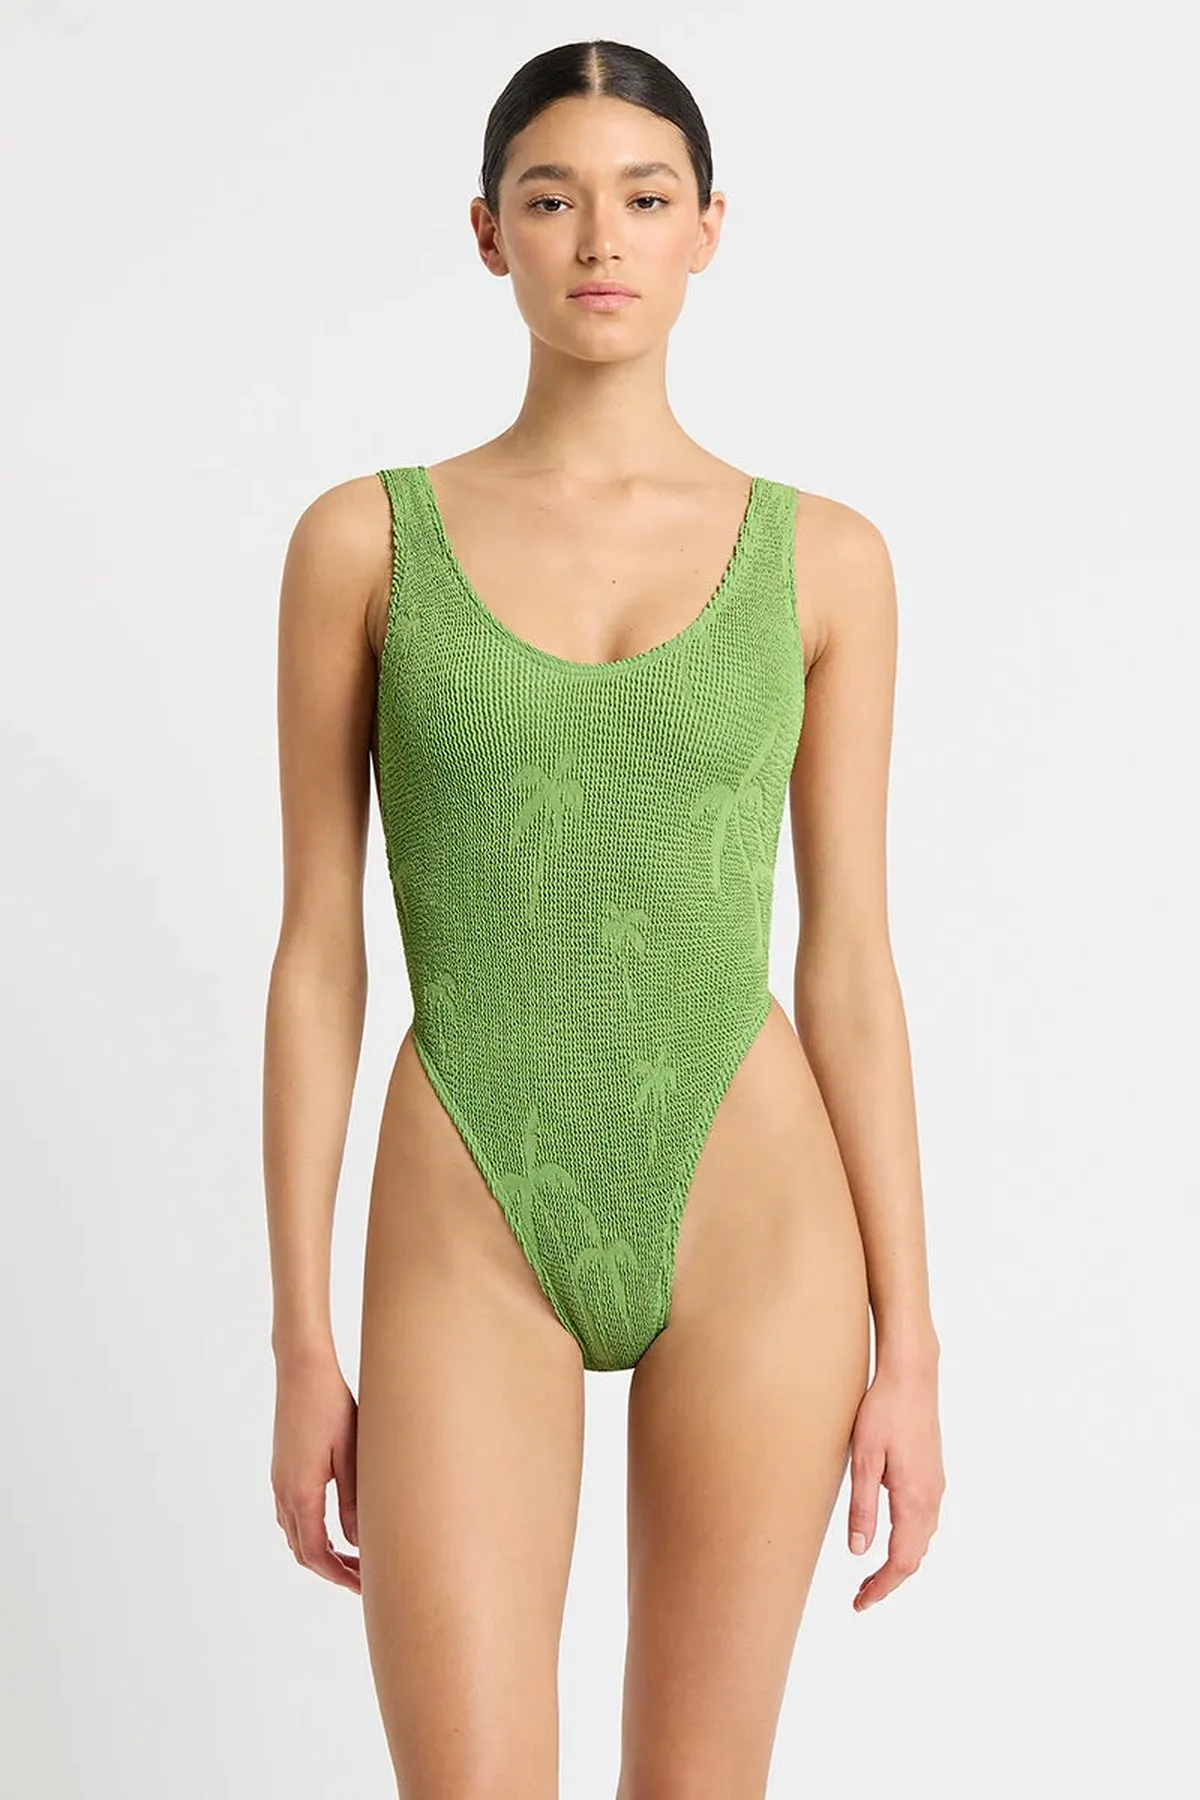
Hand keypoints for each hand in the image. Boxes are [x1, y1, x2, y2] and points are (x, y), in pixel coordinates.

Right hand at [270, 1351, 360, 1592]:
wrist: (301, 1369)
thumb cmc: (330, 1405)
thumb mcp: (350, 1454)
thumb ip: (353, 1501)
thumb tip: (358, 1542)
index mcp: (301, 1493)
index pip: (316, 1554)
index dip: (339, 1576)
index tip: (364, 1586)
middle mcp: (284, 1492)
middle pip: (303, 1551)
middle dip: (332, 1569)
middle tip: (364, 1577)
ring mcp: (280, 1480)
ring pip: (295, 1534)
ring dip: (321, 1551)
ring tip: (353, 1556)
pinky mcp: (282, 1468)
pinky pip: (292, 1514)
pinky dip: (311, 1531)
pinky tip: (334, 1524)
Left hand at [846, 1358, 944, 1610]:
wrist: (912, 1375)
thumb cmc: (883, 1411)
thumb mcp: (864, 1458)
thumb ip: (862, 1507)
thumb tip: (859, 1552)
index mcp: (915, 1499)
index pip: (902, 1561)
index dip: (882, 1588)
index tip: (860, 1604)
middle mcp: (932, 1497)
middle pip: (915, 1555)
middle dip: (889, 1580)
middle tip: (861, 1595)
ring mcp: (936, 1485)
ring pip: (922, 1539)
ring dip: (900, 1560)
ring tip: (872, 1573)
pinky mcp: (933, 1473)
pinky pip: (925, 1520)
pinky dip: (909, 1539)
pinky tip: (891, 1535)